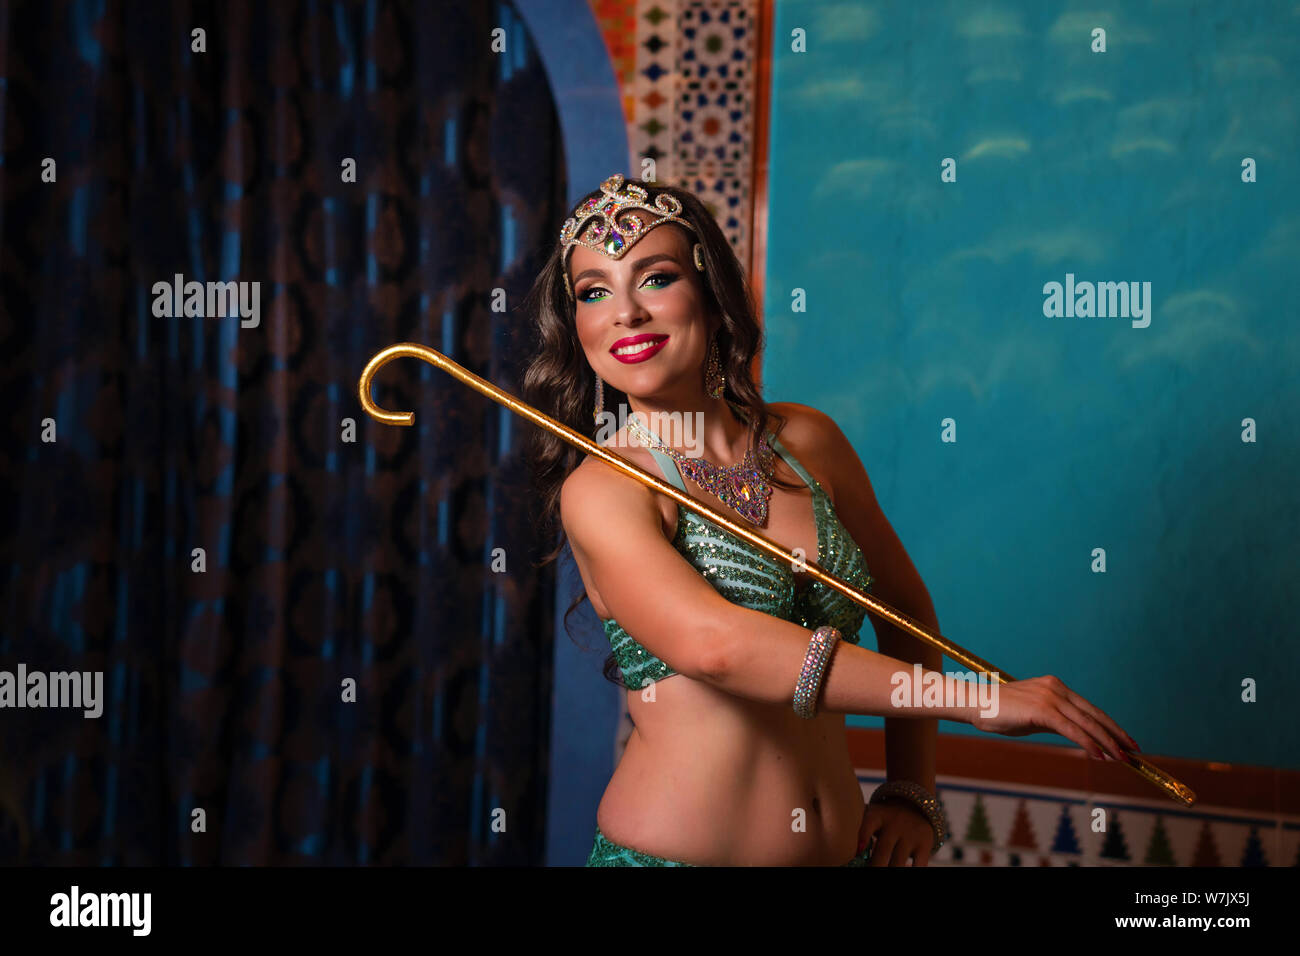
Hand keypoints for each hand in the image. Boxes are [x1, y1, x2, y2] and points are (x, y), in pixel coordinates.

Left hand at [858, 798, 934, 866]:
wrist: (915, 805)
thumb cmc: (884, 818)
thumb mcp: (872, 815)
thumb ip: (860, 829)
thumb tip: (846, 851)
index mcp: (876, 815)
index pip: (868, 824)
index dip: (863, 837)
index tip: (858, 851)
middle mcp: (894, 824)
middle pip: (883, 850)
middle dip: (875, 866)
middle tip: (870, 869)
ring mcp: (910, 835)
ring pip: (898, 862)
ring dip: (889, 870)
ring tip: (880, 873)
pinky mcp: (924, 845)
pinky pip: (918, 864)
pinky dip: (909, 871)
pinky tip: (901, 870)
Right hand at [969, 675, 1139, 760]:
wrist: (974, 703)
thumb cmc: (997, 711)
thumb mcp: (1031, 715)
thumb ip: (1053, 721)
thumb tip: (1073, 735)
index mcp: (1055, 686)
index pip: (1089, 708)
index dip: (1109, 725)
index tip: (1124, 739)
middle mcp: (1056, 688)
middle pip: (1094, 714)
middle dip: (1116, 733)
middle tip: (1134, 750)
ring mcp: (1050, 697)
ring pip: (1087, 723)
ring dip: (1107, 742)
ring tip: (1121, 758)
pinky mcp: (1043, 710)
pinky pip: (1072, 730)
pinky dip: (1088, 744)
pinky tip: (1099, 755)